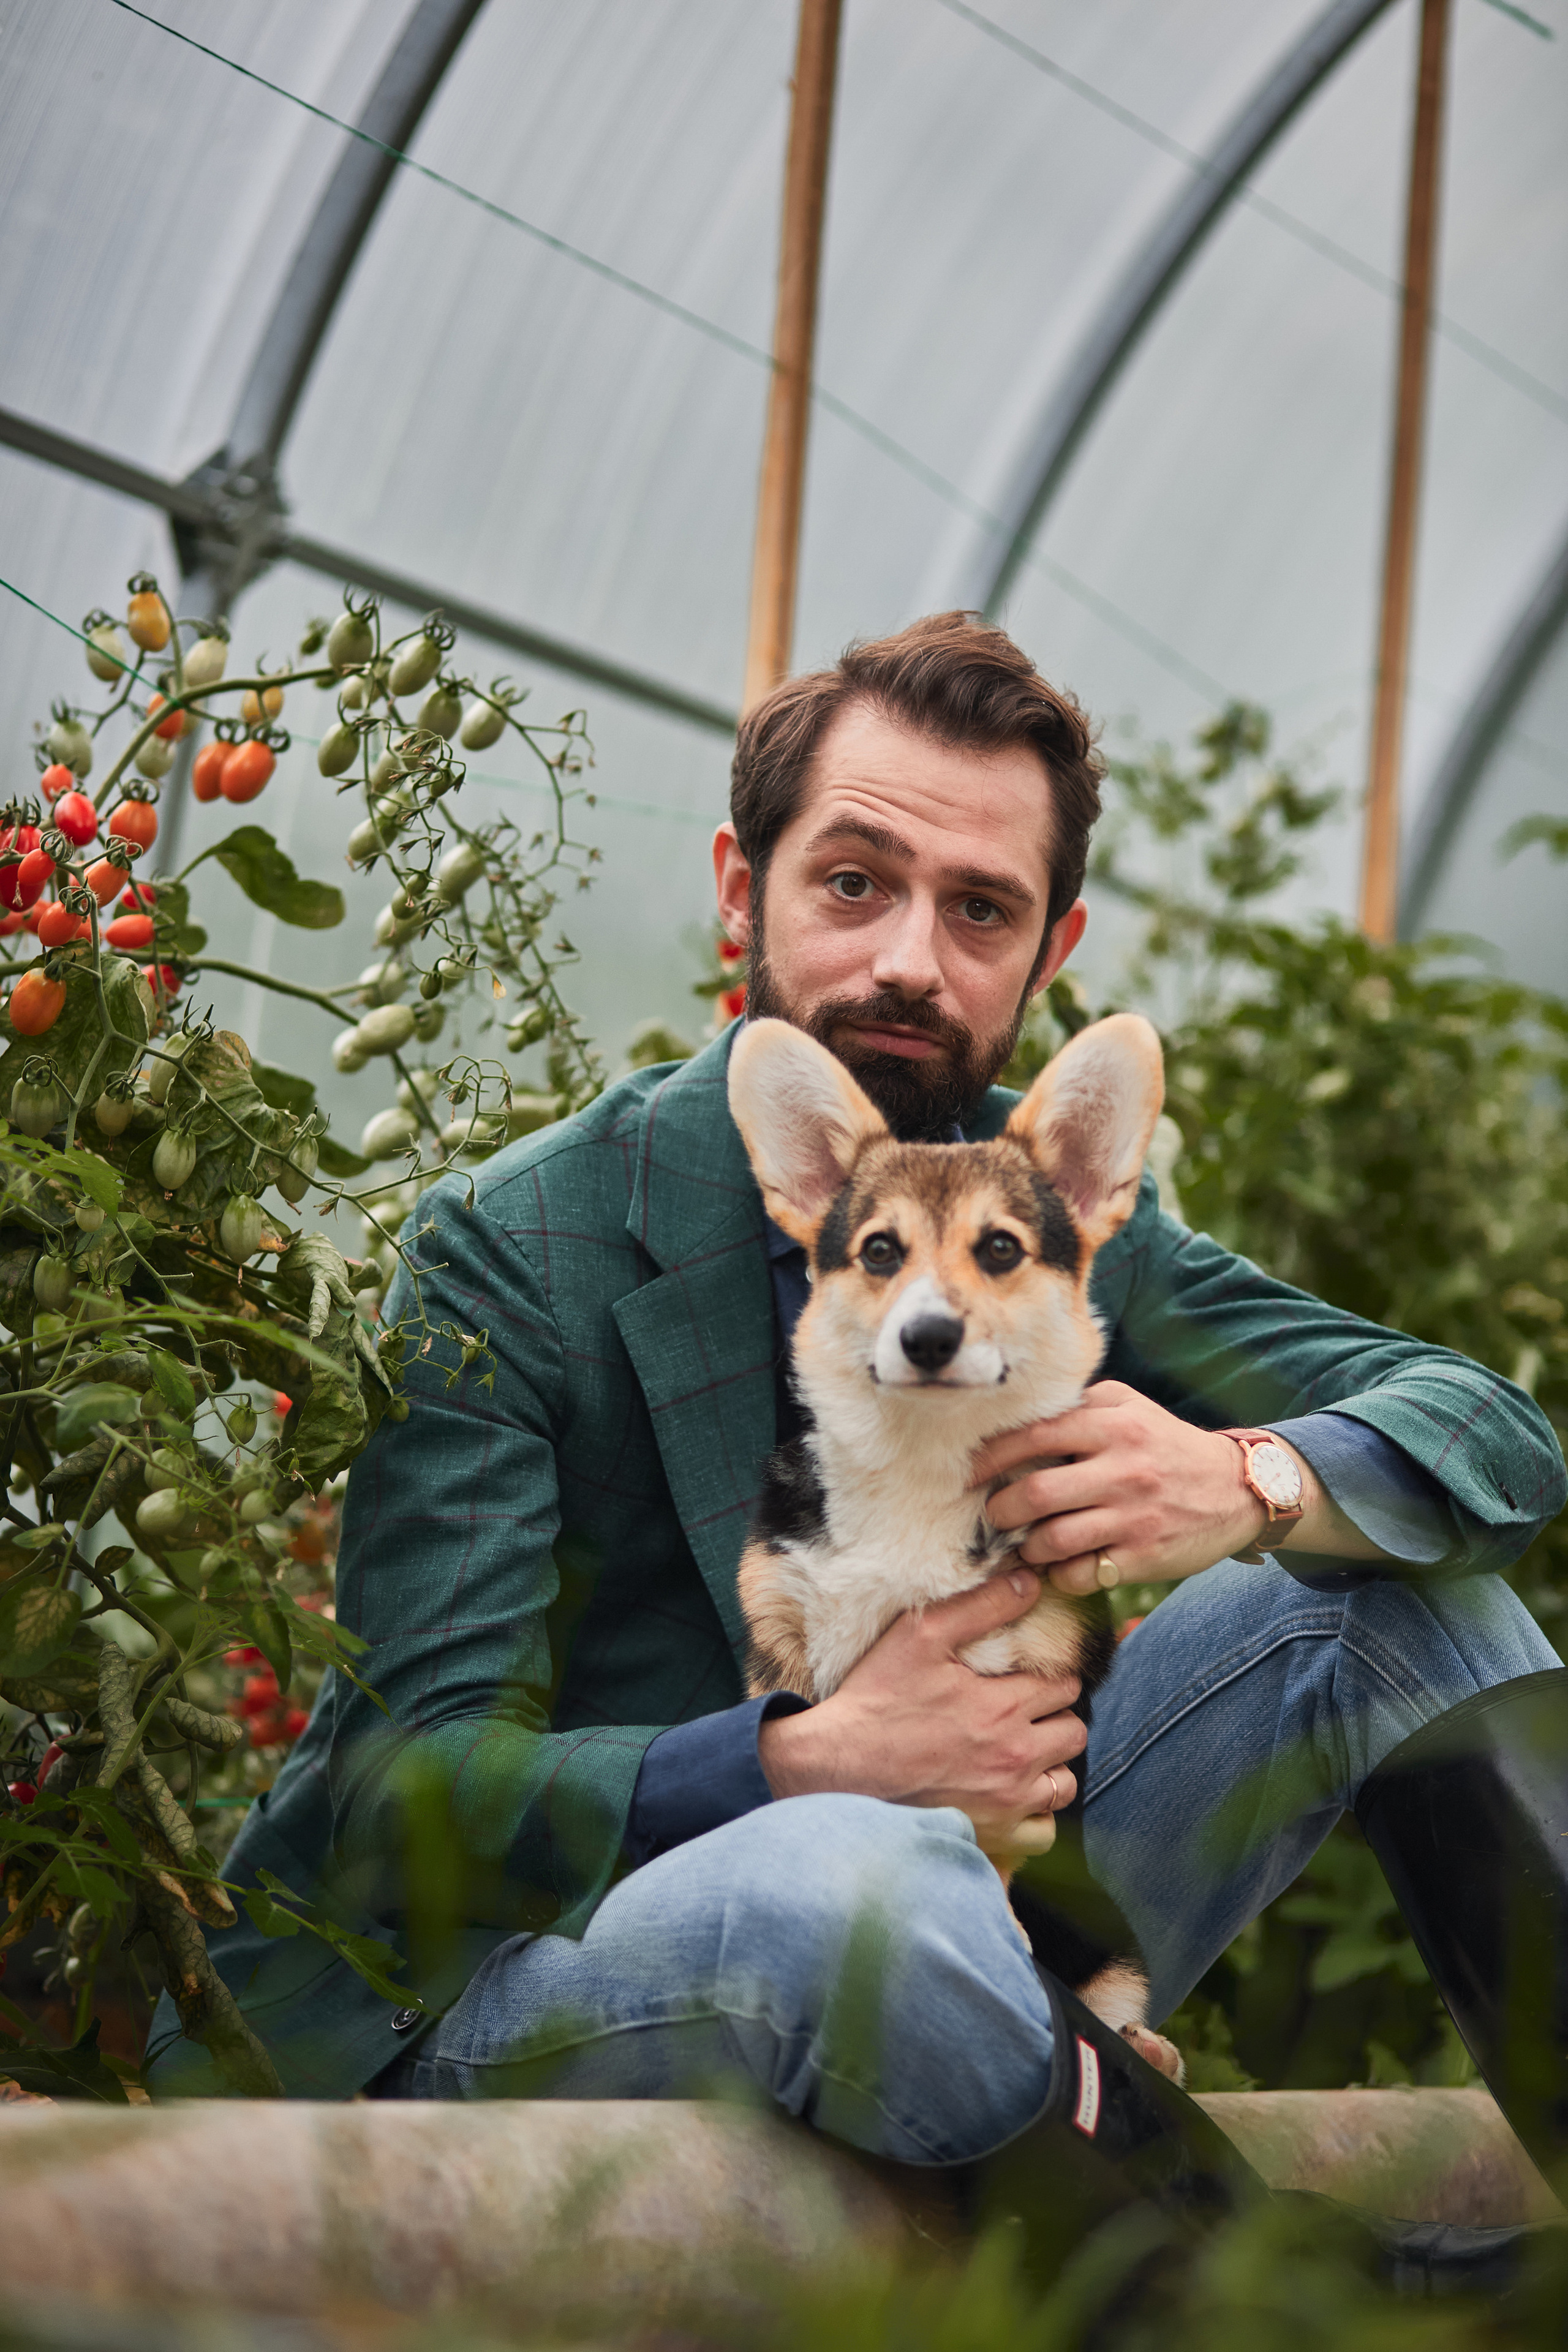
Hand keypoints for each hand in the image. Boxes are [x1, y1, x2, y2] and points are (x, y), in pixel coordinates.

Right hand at [757, 1569, 1085, 1849]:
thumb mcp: (921, 1636)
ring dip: (1051, 1764)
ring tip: (1022, 1751)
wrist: (838, 1765)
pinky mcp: (992, 1834)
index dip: (1050, 1676)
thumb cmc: (877, 1698)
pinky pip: (1043, 1828)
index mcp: (1003, 1707)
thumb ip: (980, 1606)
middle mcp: (1014, 1757)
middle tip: (1026, 1712)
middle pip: (1073, 1732)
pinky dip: (1036, 1812)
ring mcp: (1006, 1801)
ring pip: (1065, 1782)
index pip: (1066, 1686)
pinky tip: (1012, 1792)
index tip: (1027, 1678)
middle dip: (1055, 1717)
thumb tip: (1030, 1582)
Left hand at [971, 1381, 1380, 1596]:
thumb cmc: (1166, 1445)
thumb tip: (1017, 1417)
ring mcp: (1133, 1516)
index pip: (1032, 1436)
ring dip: (1027, 1547)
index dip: (990, 1457)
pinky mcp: (1144, 1556)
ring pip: (1053, 1540)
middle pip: (1034, 1494)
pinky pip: (1082, 1574)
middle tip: (994, 1514)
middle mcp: (1122, 1469)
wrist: (1238, 1489)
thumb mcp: (1130, 1408)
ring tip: (1024, 1543)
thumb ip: (1080, 1406)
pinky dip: (1060, 1574)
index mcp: (1112, 1426)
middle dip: (1000, 1509)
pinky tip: (1059, 1565)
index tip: (968, 1472)